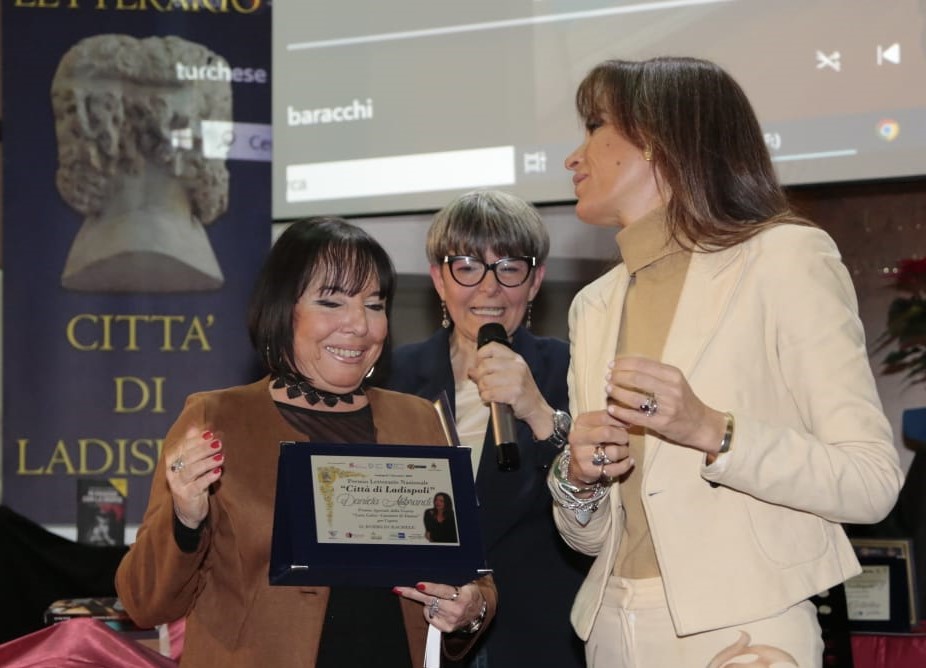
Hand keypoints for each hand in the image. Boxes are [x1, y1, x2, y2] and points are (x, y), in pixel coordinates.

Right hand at [165, 427, 223, 527]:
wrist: (188, 508)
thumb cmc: (193, 479)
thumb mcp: (192, 461)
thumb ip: (194, 443)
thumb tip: (200, 425)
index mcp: (172, 459)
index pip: (182, 446)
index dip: (196, 439)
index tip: (210, 432)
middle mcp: (172, 471)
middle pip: (187, 457)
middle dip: (203, 448)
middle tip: (218, 443)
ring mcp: (178, 484)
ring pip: (191, 471)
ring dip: (206, 462)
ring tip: (221, 457)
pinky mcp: (186, 496)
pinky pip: (197, 486)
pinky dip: (208, 478)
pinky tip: (218, 472)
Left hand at [392, 581, 484, 632]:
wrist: (479, 612)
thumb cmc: (470, 593)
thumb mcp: (468, 582)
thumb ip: (454, 578)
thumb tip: (439, 568)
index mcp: (464, 595)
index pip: (444, 590)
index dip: (430, 588)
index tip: (419, 585)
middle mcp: (457, 609)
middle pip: (430, 600)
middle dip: (413, 593)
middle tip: (400, 588)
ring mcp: (451, 620)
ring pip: (428, 608)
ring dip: (426, 601)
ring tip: (430, 595)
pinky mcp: (446, 628)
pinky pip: (430, 618)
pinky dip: (429, 611)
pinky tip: (436, 607)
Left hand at [468, 341, 550, 434]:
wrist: (536, 408)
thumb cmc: (520, 391)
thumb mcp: (508, 375)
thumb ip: (489, 370)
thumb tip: (471, 370)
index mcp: (515, 358)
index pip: (492, 347)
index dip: (481, 356)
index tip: (481, 367)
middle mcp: (517, 366)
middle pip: (485, 365)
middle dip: (479, 377)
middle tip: (483, 385)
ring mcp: (517, 379)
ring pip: (485, 380)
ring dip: (482, 390)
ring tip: (488, 394)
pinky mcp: (515, 393)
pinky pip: (490, 393)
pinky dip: (486, 398)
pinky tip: (491, 400)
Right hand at [568, 410, 631, 486]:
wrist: (578, 465)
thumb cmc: (592, 440)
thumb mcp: (596, 425)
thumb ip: (610, 418)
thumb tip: (629, 417)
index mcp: (581, 422)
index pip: (604, 416)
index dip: (621, 420)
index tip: (628, 424)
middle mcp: (578, 437)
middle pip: (607, 433)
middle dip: (622, 436)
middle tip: (625, 439)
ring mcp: (581, 455)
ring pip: (613, 452)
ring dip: (624, 452)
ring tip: (623, 451)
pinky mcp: (588, 470)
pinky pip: (614, 469)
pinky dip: (625, 465)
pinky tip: (628, 461)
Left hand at [605, 355, 726, 453]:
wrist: (702, 424)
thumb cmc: (684, 401)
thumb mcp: (675, 381)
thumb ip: (655, 372)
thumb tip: (627, 364)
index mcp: (673, 375)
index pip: (642, 364)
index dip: (623, 363)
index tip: (611, 364)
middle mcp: (671, 389)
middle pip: (636, 378)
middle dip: (617, 376)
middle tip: (607, 377)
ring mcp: (667, 407)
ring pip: (634, 397)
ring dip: (617, 392)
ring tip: (608, 389)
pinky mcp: (661, 423)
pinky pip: (636, 416)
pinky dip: (621, 412)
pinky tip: (611, 409)